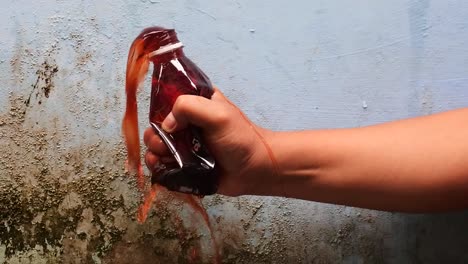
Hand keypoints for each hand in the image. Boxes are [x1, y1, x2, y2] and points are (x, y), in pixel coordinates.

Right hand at [144, 89, 274, 195]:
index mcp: (196, 105)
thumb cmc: (241, 139)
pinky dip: (160, 169)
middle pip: (157, 128)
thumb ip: (189, 107)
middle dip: (154, 137)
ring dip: (154, 154)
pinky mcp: (185, 167)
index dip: (159, 112)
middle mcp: (187, 125)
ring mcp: (185, 146)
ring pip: (157, 148)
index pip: (166, 102)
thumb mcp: (218, 114)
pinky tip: (164, 170)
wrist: (256, 170)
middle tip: (164, 146)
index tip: (164, 124)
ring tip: (163, 160)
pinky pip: (164, 167)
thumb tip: (165, 125)